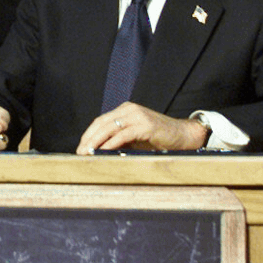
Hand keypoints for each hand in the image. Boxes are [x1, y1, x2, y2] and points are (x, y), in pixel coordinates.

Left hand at [76, 102, 208, 154]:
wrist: (183, 136)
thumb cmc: (158, 139)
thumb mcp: (134, 139)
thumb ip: (119, 141)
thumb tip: (98, 152)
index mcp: (126, 110)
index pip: (100, 121)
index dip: (89, 134)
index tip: (80, 148)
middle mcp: (130, 109)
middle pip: (102, 122)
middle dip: (89, 138)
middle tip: (80, 153)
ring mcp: (138, 116)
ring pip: (110, 127)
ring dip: (96, 141)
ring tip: (87, 153)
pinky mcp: (146, 125)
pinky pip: (124, 134)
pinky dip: (111, 143)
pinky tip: (103, 151)